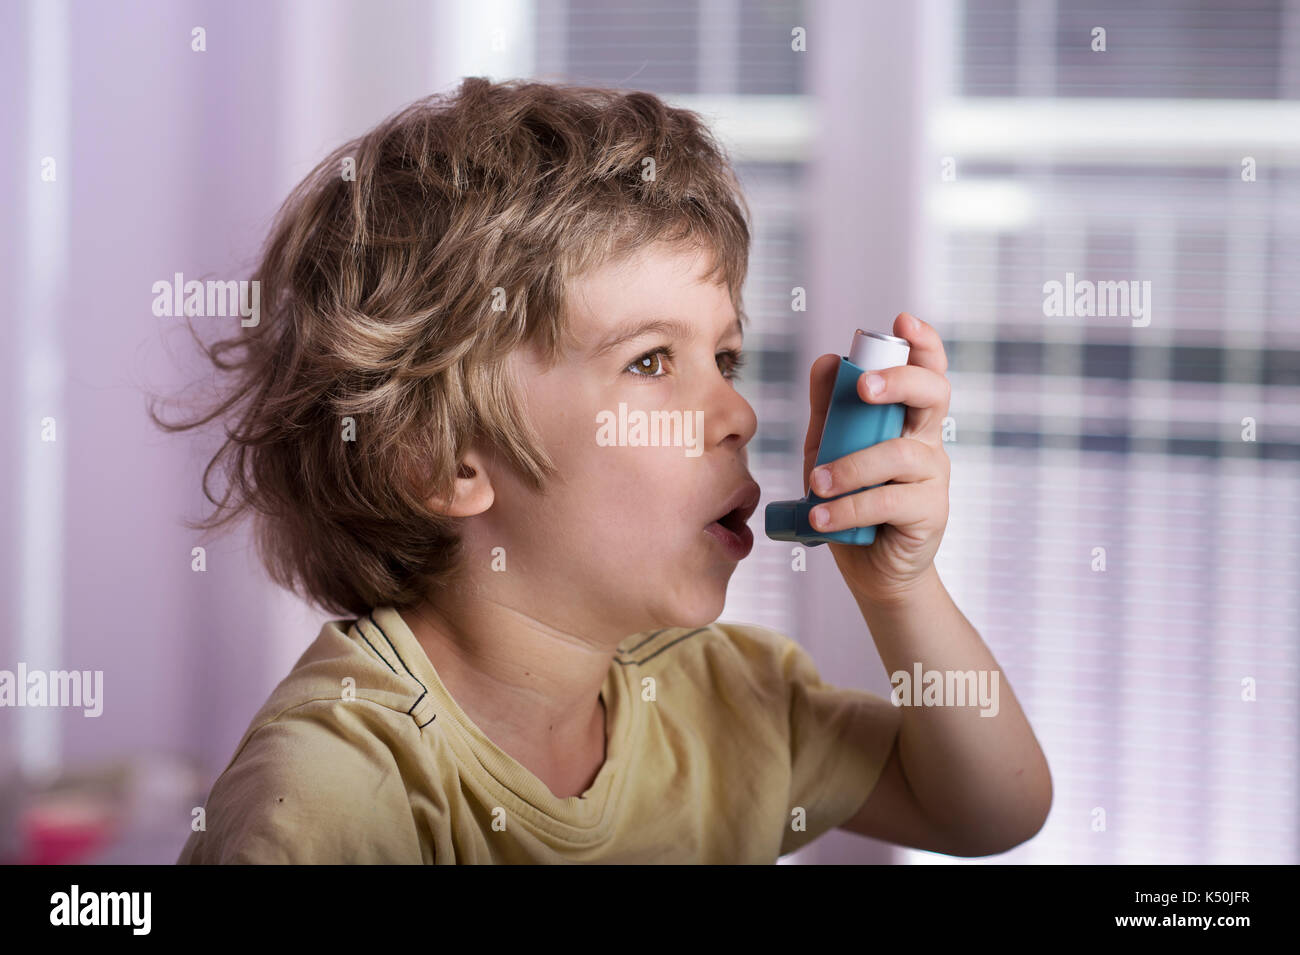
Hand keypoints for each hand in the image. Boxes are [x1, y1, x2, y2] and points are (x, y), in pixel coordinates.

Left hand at [800, 312, 950, 604]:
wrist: (870, 568)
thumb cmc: (851, 500)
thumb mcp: (829, 449)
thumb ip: (828, 409)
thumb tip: (824, 360)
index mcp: (907, 418)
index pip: (927, 370)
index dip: (924, 343)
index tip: (904, 321)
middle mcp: (927, 441)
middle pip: (933, 394)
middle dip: (901, 382)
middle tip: (864, 387)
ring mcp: (933, 476)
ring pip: (898, 453)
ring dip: (850, 466)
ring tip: (815, 486)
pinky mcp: (929, 512)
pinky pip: (889, 500)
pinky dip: (849, 507)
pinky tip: (822, 517)